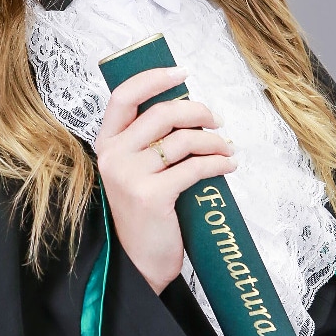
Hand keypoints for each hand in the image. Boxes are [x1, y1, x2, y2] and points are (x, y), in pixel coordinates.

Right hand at [94, 66, 236, 293]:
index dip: (153, 78)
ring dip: (214, 141)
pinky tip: (228, 165)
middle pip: (162, 113)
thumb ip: (148, 139)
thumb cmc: (144, 210)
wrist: (139, 262)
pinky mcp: (151, 196)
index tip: (181, 73)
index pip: (123, 96)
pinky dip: (218, 163)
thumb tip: (188, 107)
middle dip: (198, 112)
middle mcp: (112, 155)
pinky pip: (194, 167)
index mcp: (106, 142)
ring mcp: (129, 176)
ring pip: (183, 140)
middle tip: (217, 121)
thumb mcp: (135, 168)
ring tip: (226, 148)